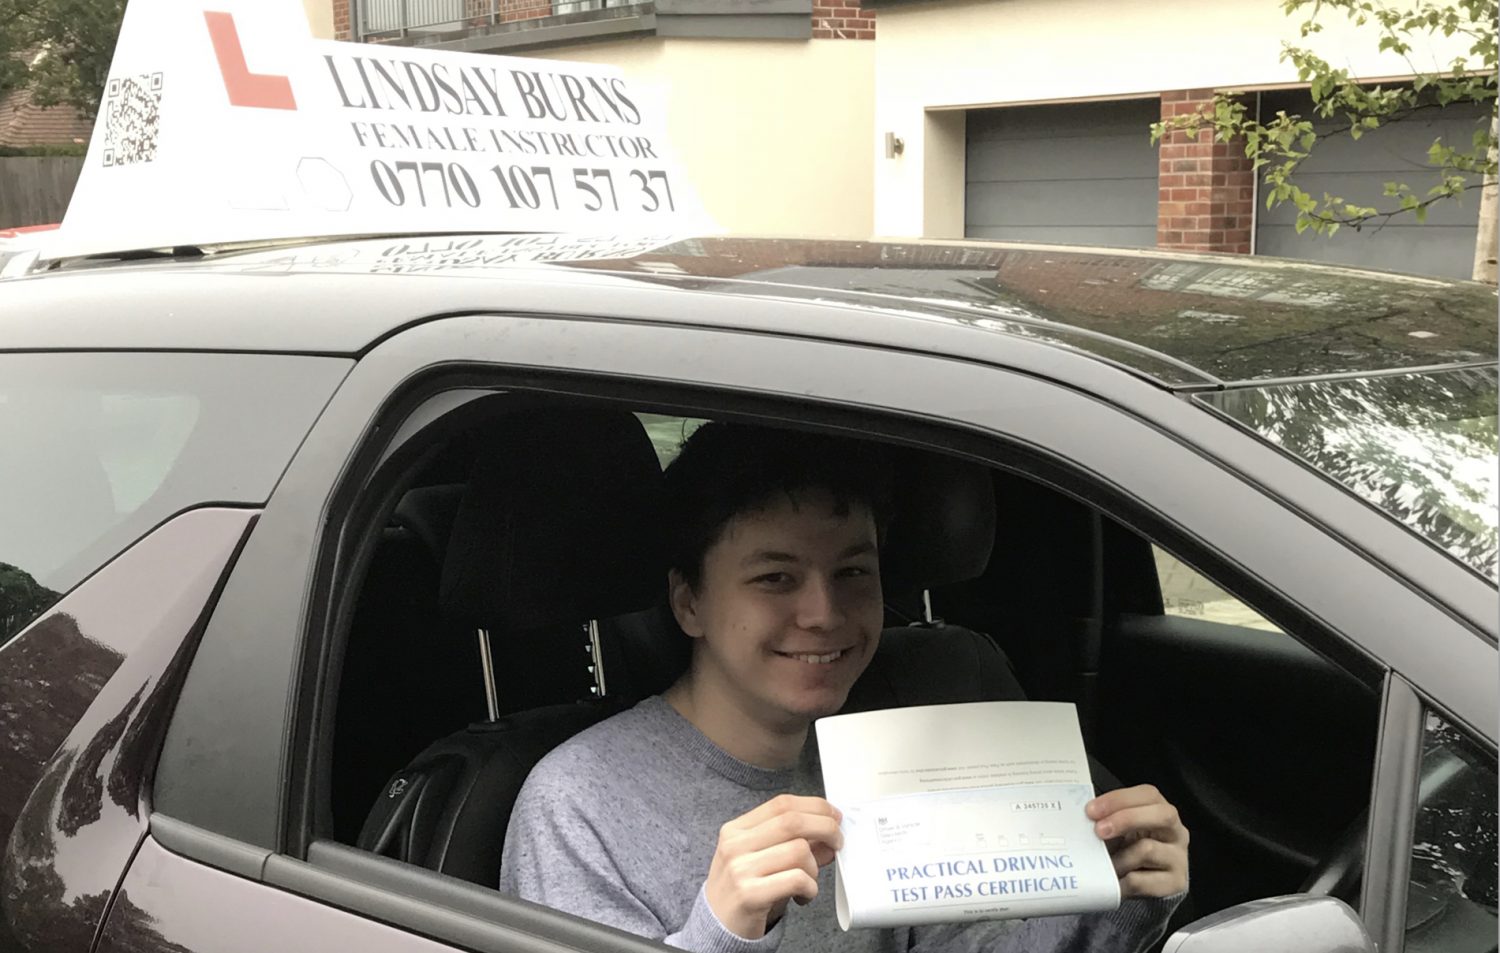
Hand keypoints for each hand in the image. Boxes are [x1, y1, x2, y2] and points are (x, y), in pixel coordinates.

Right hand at [703, 794, 842, 938]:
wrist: (718, 927)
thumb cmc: (744, 890)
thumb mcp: (763, 861)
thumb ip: (794, 845)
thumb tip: (830, 839)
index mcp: (736, 830)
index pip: (782, 804)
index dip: (815, 807)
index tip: (833, 816)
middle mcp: (735, 845)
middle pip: (792, 821)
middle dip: (826, 828)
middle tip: (838, 842)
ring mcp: (740, 869)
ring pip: (799, 851)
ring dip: (814, 868)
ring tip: (808, 881)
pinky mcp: (749, 895)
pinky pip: (796, 879)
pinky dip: (810, 888)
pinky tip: (802, 896)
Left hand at [1086, 784, 1189, 898]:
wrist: (1144, 886)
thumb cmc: (1129, 852)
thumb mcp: (1120, 832)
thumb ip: (1107, 820)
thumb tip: (1081, 817)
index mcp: (1161, 811)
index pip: (1148, 794)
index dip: (1119, 799)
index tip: (1092, 810)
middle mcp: (1176, 832)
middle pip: (1162, 815)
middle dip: (1126, 819)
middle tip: (1098, 831)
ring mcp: (1179, 858)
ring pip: (1147, 850)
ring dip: (1118, 858)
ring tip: (1104, 865)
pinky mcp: (1175, 883)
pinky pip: (1141, 880)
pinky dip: (1120, 882)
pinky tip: (1112, 882)